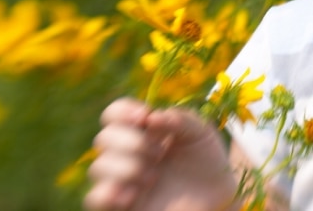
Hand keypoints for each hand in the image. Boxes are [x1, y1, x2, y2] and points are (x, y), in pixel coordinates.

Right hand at [84, 98, 238, 210]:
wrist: (217, 198)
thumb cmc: (208, 162)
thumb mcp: (202, 133)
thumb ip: (182, 119)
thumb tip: (151, 118)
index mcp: (143, 131)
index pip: (114, 113)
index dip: (122, 111)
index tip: (144, 116)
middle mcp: (127, 153)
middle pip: (103, 138)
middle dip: (132, 142)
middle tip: (160, 153)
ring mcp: (122, 180)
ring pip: (98, 167)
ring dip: (127, 168)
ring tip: (154, 177)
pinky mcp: (119, 205)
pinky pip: (95, 198)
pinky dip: (110, 193)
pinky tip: (134, 194)